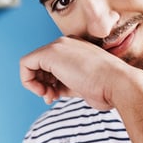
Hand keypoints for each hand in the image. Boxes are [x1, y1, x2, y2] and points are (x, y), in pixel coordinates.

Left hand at [19, 36, 133, 109]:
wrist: (118, 84)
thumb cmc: (107, 89)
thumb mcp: (83, 86)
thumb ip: (66, 85)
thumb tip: (52, 92)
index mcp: (76, 49)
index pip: (52, 65)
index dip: (49, 83)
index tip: (56, 96)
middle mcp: (66, 44)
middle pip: (40, 64)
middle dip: (42, 84)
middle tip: (51, 98)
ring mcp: (58, 46)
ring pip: (31, 64)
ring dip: (36, 85)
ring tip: (50, 96)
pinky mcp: (50, 53)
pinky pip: (25, 64)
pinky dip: (28, 81)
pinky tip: (43, 91)